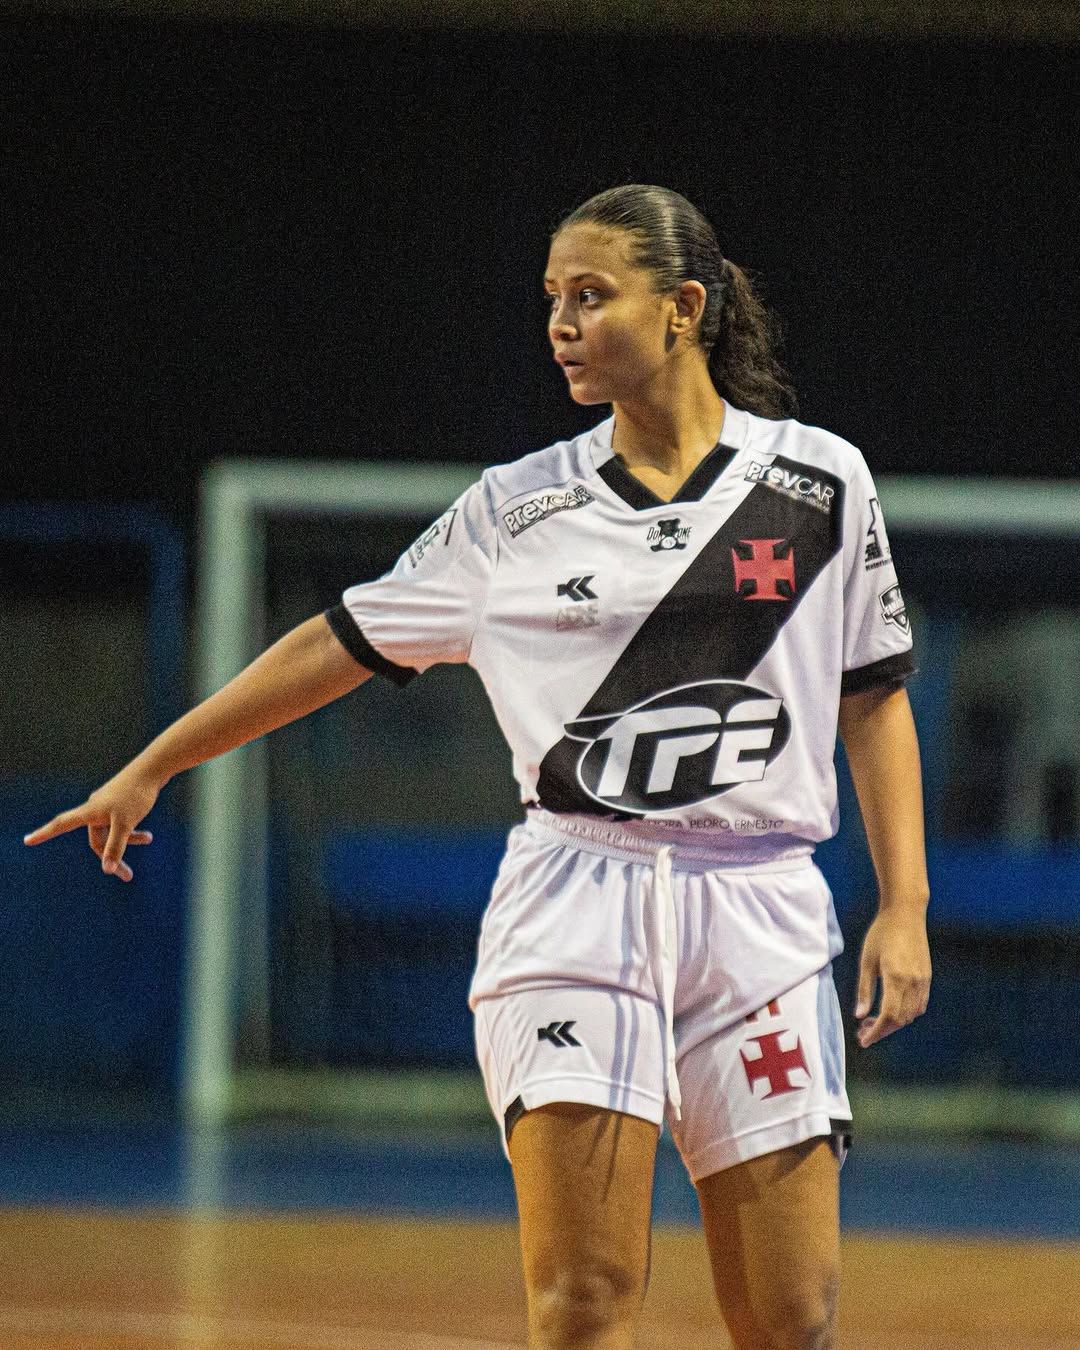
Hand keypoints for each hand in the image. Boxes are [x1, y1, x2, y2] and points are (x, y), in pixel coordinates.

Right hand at [23, 762, 162, 881]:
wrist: (152, 769)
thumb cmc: (136, 795)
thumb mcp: (125, 824)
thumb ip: (116, 847)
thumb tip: (106, 870)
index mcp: (89, 811)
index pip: (60, 825)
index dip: (43, 834)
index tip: (27, 840)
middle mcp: (94, 808)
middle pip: (97, 840)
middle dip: (112, 856)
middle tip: (128, 876)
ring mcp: (107, 805)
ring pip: (112, 832)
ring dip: (128, 841)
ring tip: (149, 839)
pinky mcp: (120, 802)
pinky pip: (120, 824)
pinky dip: (132, 832)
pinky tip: (148, 835)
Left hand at [854, 909, 931, 1047]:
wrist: (906, 913)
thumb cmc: (881, 933)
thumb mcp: (867, 960)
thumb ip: (864, 989)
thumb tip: (859, 1015)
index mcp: (896, 978)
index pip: (888, 1016)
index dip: (876, 1032)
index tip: (863, 1040)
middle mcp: (913, 983)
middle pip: (901, 1019)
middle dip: (882, 1030)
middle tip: (863, 1031)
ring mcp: (923, 980)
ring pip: (911, 1014)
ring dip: (894, 1023)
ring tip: (874, 1021)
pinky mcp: (927, 977)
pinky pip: (919, 1004)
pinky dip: (906, 1013)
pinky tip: (891, 1009)